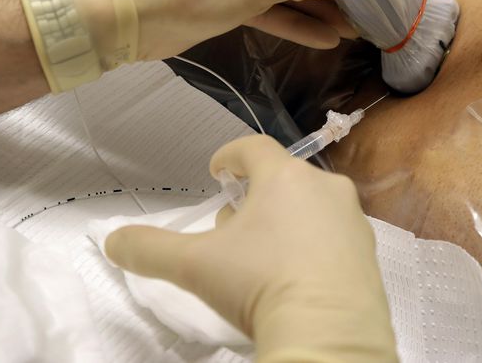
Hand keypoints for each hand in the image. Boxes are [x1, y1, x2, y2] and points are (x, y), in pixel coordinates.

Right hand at [104, 136, 396, 361]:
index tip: (217, 171)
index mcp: (285, 177)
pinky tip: (297, 275)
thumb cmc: (260, 283)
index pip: (254, 147)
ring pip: (311, 206)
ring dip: (285, 219)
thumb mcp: (194, 266)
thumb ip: (149, 249)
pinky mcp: (368, 253)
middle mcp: (325, 188)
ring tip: (262, 254)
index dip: (230, 155)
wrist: (330, 334)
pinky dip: (313, 245)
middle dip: (255, 197)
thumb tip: (112, 241)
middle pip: (283, 179)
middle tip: (231, 226)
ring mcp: (353, 220)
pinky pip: (334, 236)